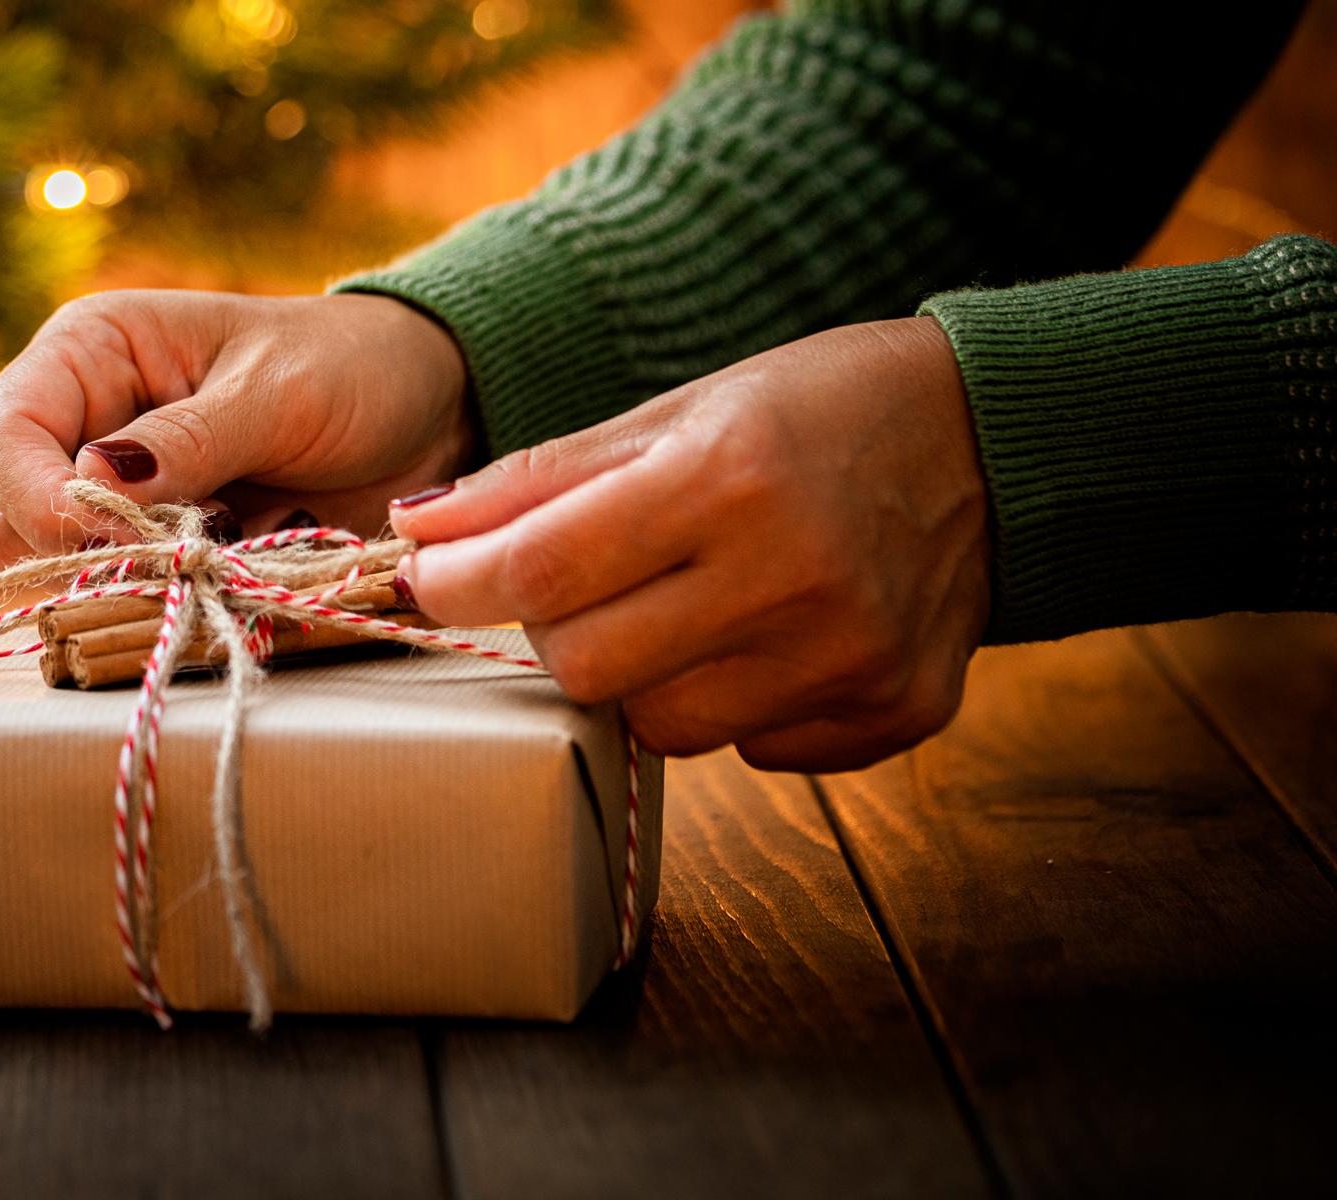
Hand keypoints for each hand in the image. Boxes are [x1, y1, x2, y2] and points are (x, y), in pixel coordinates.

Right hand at [0, 290, 470, 564]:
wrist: (430, 408)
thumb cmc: (352, 367)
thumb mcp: (275, 391)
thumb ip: (186, 440)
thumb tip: (89, 483)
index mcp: (91, 354)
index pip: (2, 436)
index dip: (34, 497)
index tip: (105, 540)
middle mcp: (86, 426)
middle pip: (11, 517)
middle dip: (80, 552)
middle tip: (181, 555)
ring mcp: (122, 498)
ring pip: (62, 572)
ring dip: (129, 586)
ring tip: (221, 560)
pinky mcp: (164, 552)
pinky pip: (128, 600)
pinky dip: (171, 608)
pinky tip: (233, 582)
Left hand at [389, 317, 989, 771]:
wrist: (995, 439)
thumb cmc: (813, 413)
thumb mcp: (678, 414)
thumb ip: (542, 478)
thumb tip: (416, 532)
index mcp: (729, 478)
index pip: (543, 568)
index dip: (458, 583)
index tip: (426, 578)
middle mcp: (794, 575)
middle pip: (589, 669)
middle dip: (557, 631)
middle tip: (583, 586)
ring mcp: (851, 657)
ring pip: (664, 728)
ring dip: (645, 676)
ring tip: (690, 607)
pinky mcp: (895, 711)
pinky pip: (754, 751)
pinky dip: (736, 704)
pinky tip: (772, 636)